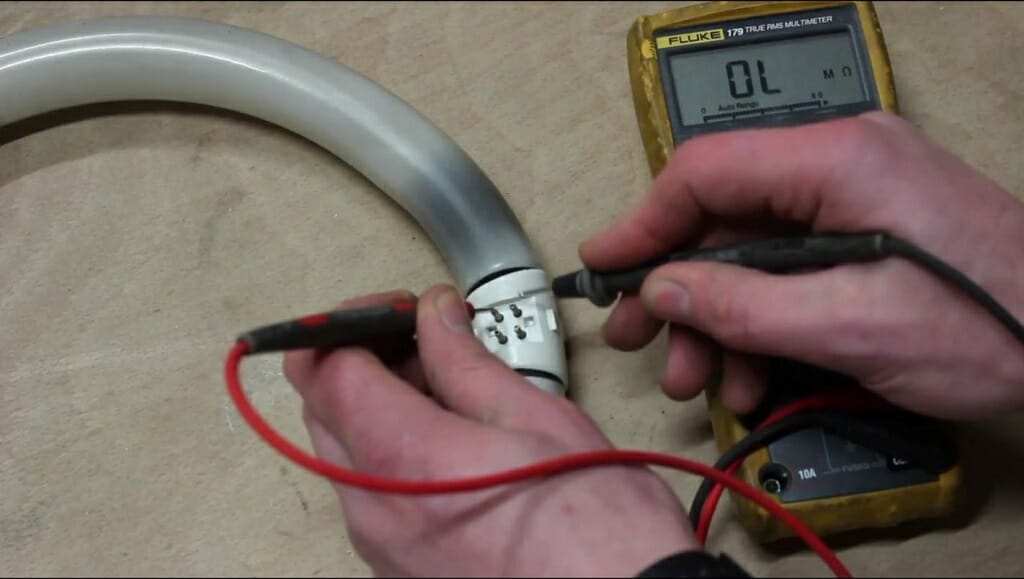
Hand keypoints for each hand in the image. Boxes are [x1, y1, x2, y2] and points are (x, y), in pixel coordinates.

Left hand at [283, 286, 696, 576]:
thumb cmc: (598, 531)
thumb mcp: (538, 418)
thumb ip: (466, 361)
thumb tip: (434, 317)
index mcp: (403, 459)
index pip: (326, 370)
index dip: (350, 323)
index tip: (395, 309)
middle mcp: (376, 510)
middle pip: (324, 409)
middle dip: (364, 359)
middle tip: (424, 337)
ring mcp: (383, 547)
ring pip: (345, 451)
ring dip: (380, 405)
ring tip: (449, 386)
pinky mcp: (400, 567)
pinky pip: (372, 493)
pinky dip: (393, 451)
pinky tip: (451, 438)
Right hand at [581, 111, 1023, 419]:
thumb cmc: (996, 324)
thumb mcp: (850, 326)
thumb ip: (743, 305)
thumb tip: (664, 288)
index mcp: (838, 161)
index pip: (706, 171)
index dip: (643, 222)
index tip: (604, 263)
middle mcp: (843, 165)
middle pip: (722, 216)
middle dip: (677, 285)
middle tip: (637, 333)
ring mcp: (857, 197)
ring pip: (751, 251)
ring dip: (717, 317)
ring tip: (697, 375)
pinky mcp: (867, 232)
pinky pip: (789, 267)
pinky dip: (761, 320)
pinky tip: (750, 373)